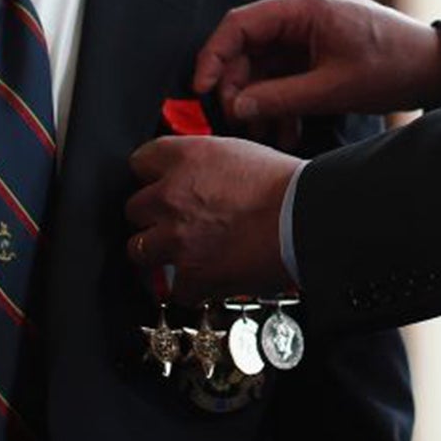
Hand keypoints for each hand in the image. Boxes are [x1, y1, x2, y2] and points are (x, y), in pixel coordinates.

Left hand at [125, 135, 300, 304]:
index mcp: (185, 159)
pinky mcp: (190, 275)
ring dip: (158, 252)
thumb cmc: (286, 184)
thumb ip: (204, 161)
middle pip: (133, 208)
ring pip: (138, 249)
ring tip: (182, 252)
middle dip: (153, 216)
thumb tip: (193, 173)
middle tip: (176, 220)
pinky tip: (205, 278)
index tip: (158, 183)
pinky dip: (188, 287)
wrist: (306, 220)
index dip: (151, 175)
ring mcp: (177, 239)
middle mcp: (171, 196)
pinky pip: (172, 288)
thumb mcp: (239, 152)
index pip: (139, 162)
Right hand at [192, 0, 440, 133]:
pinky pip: (286, 74)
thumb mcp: (333, 88)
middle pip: (248, 47)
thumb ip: (281, 98)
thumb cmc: (392, 67)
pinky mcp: (319, 51)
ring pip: (265, 65)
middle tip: (235, 121)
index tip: (201, 89)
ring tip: (262, 134)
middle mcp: (302, 15)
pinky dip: (281, 100)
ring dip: (260, 100)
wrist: (435, 67)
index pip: (240, 24)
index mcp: (304, 9)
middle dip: (239, 87)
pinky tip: (284, 131)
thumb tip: (236, 108)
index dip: (214, 55)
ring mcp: (310, 32)